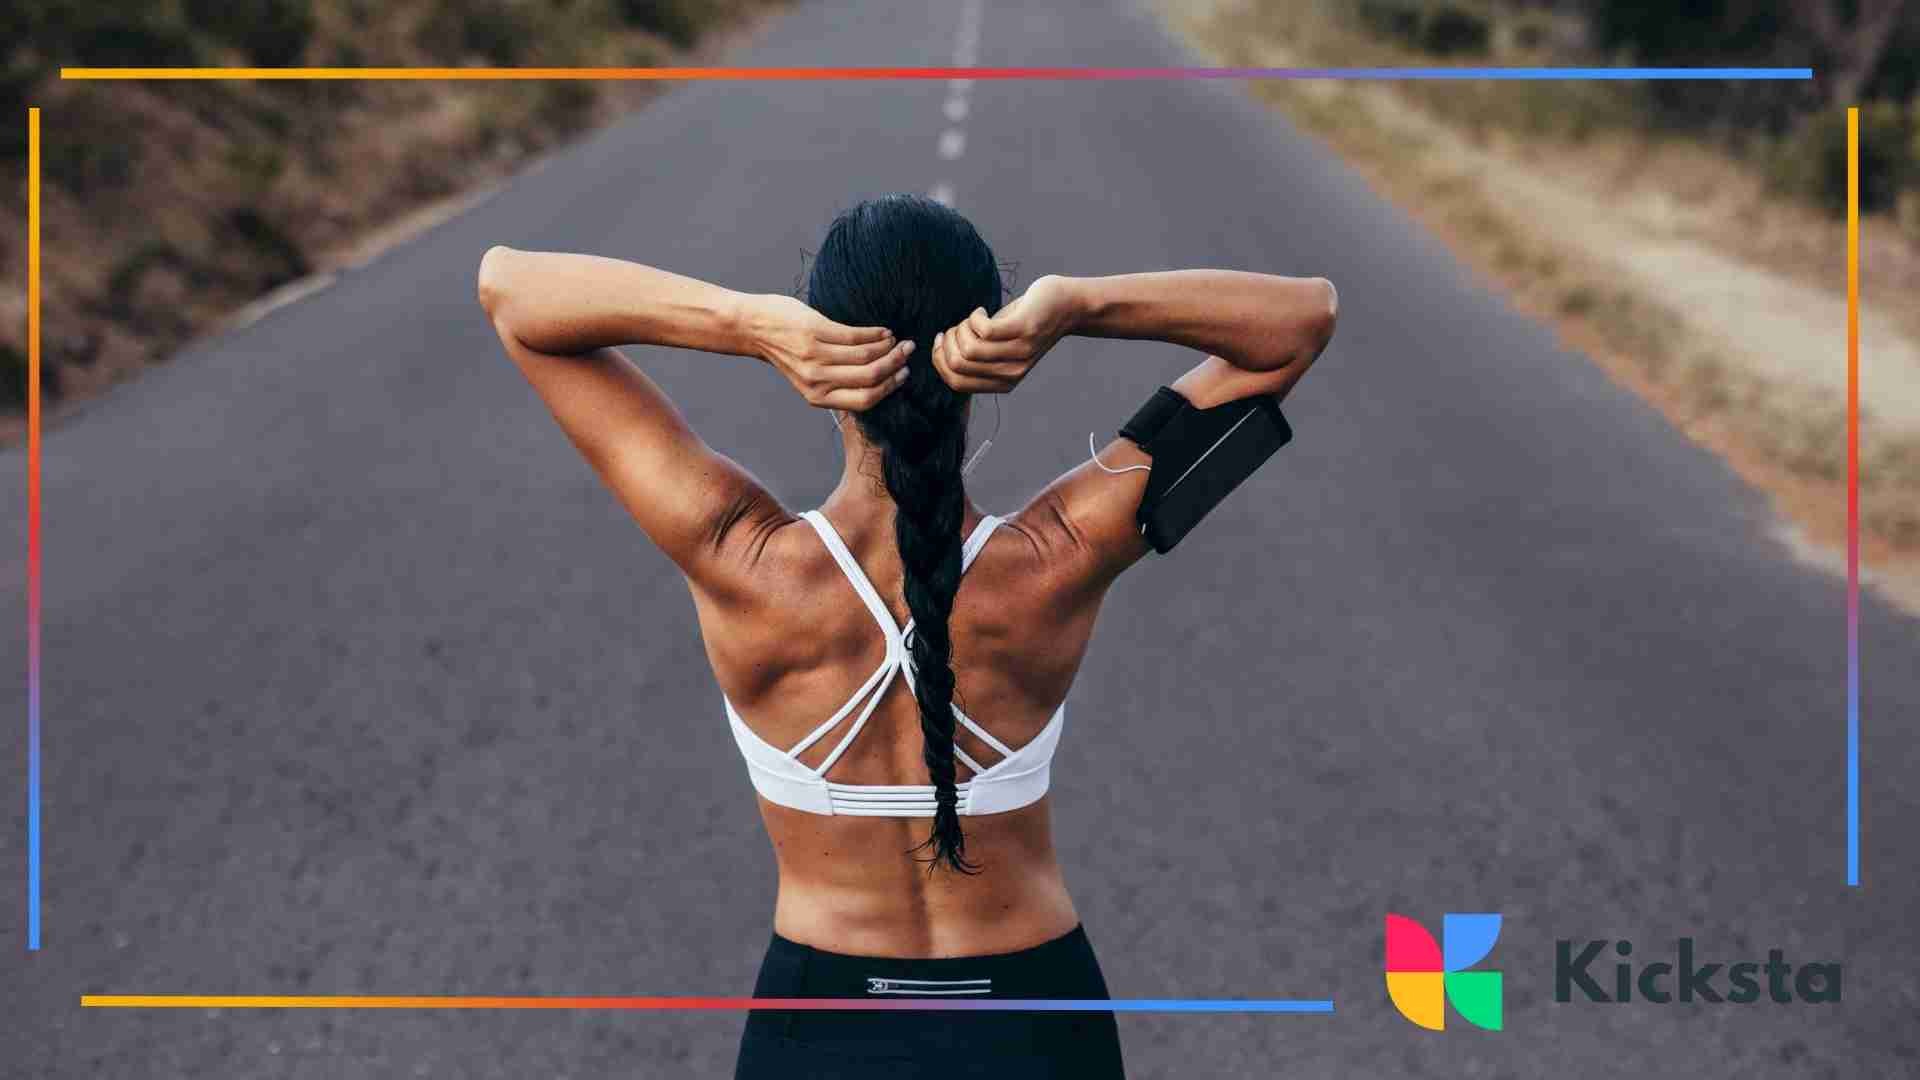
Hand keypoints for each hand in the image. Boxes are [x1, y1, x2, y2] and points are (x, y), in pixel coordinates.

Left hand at [743, 294, 913, 410]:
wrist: (751, 328)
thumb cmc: (784, 351)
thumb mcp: (808, 378)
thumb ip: (835, 383)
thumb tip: (875, 379)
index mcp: (817, 397)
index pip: (865, 401)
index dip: (889, 388)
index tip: (903, 375)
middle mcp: (818, 381)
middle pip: (871, 378)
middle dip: (895, 365)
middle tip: (908, 352)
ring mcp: (816, 357)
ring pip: (867, 356)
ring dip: (888, 346)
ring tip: (896, 339)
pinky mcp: (816, 333)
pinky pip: (856, 336)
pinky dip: (875, 332)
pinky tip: (882, 330)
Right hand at [932, 274, 1079, 393]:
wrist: (1068, 307)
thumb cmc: (1026, 323)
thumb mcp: (1001, 348)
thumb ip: (978, 358)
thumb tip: (941, 357)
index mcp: (1003, 383)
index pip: (956, 383)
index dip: (939, 360)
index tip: (940, 339)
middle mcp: (1011, 373)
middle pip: (958, 365)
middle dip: (947, 342)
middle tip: (958, 326)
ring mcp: (1019, 353)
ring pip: (968, 349)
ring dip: (961, 328)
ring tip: (972, 319)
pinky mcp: (1023, 330)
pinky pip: (984, 330)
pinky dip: (975, 317)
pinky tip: (982, 311)